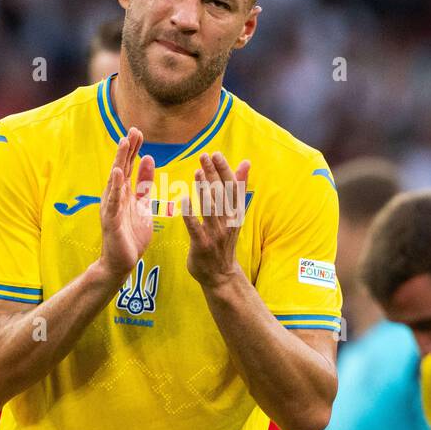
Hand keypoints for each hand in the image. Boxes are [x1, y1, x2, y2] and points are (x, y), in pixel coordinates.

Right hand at [98, 127, 154, 280]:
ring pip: (116, 180)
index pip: (128, 166)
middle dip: (127, 149)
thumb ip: (145, 184)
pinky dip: (115, 186)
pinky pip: (113, 201)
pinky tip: (118, 173)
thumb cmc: (131, 235)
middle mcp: (115, 196)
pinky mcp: (111, 220)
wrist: (122, 262)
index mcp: (124, 193)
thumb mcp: (143, 204)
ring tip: (124, 143)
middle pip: (121, 168)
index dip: (133, 149)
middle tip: (133, 129)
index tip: (138, 132)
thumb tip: (149, 159)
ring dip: (120, 161)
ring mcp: (111, 207)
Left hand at [182, 152, 249, 288]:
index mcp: (235, 213)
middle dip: (213, 174)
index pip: (232, 187)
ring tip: (198, 171)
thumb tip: (245, 162)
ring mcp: (215, 234)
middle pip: (221, 194)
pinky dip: (191, 214)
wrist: (221, 274)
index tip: (216, 154)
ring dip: (205, 190)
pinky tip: (184, 200)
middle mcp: (228, 222)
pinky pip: (196, 228)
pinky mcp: (202, 245)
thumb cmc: (225, 239)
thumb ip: (238, 188)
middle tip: (204, 155)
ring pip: (211, 209)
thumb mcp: (235, 214)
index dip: (224, 170)